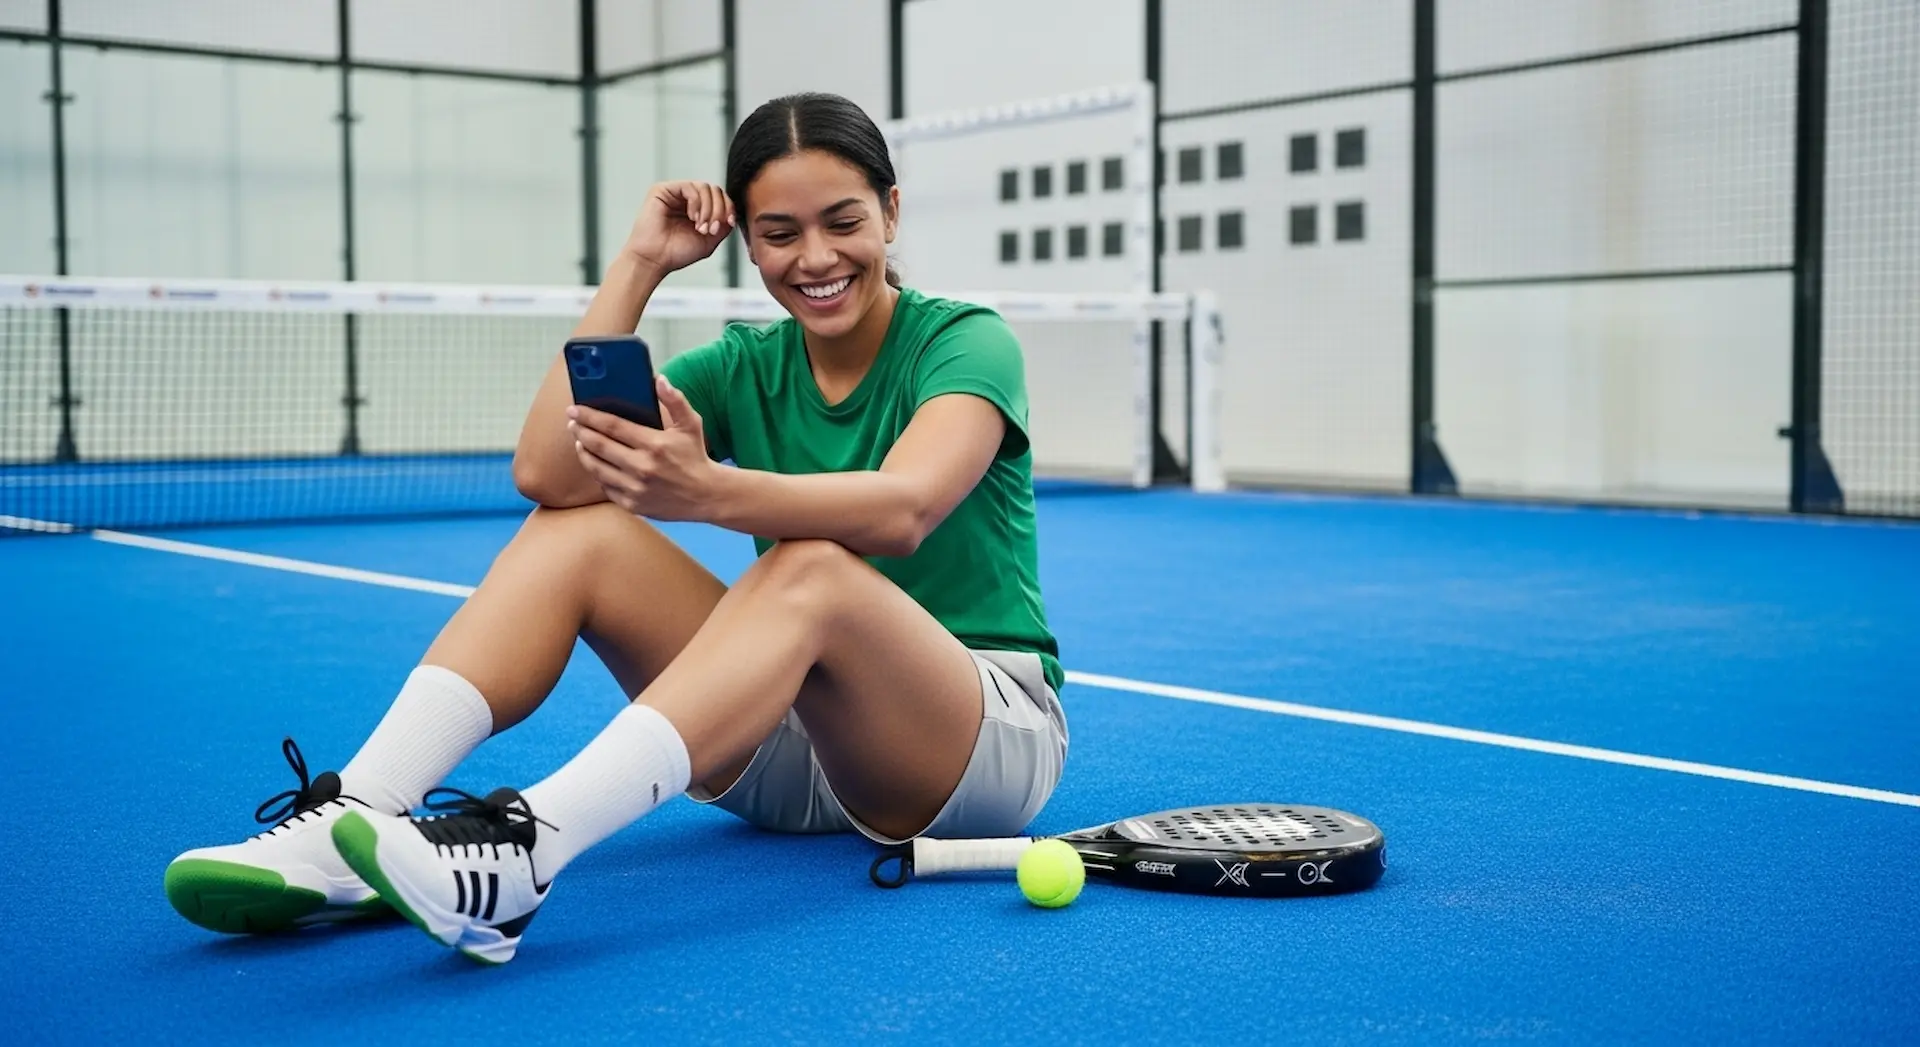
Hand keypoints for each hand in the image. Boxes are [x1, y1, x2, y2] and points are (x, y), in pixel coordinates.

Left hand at [567, 375, 716, 521]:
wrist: (706, 495)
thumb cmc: (695, 456)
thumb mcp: (691, 424)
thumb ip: (675, 400)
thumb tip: (660, 380)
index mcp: (654, 445)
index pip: (612, 426)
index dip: (590, 416)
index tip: (575, 409)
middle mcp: (642, 467)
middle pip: (599, 446)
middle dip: (581, 432)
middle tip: (572, 423)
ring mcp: (635, 488)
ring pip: (597, 468)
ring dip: (584, 452)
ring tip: (580, 441)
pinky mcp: (632, 504)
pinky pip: (606, 487)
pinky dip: (597, 473)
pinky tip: (596, 463)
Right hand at [619, 181, 734, 275]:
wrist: (654, 259)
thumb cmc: (676, 252)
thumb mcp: (709, 240)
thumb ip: (723, 225)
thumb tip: (732, 212)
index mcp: (697, 209)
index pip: (720, 198)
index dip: (728, 208)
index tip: (728, 223)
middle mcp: (686, 199)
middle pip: (715, 190)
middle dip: (719, 210)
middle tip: (711, 230)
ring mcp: (675, 193)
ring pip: (705, 188)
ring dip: (709, 209)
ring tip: (701, 227)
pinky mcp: (663, 190)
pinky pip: (690, 187)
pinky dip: (697, 203)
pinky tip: (692, 218)